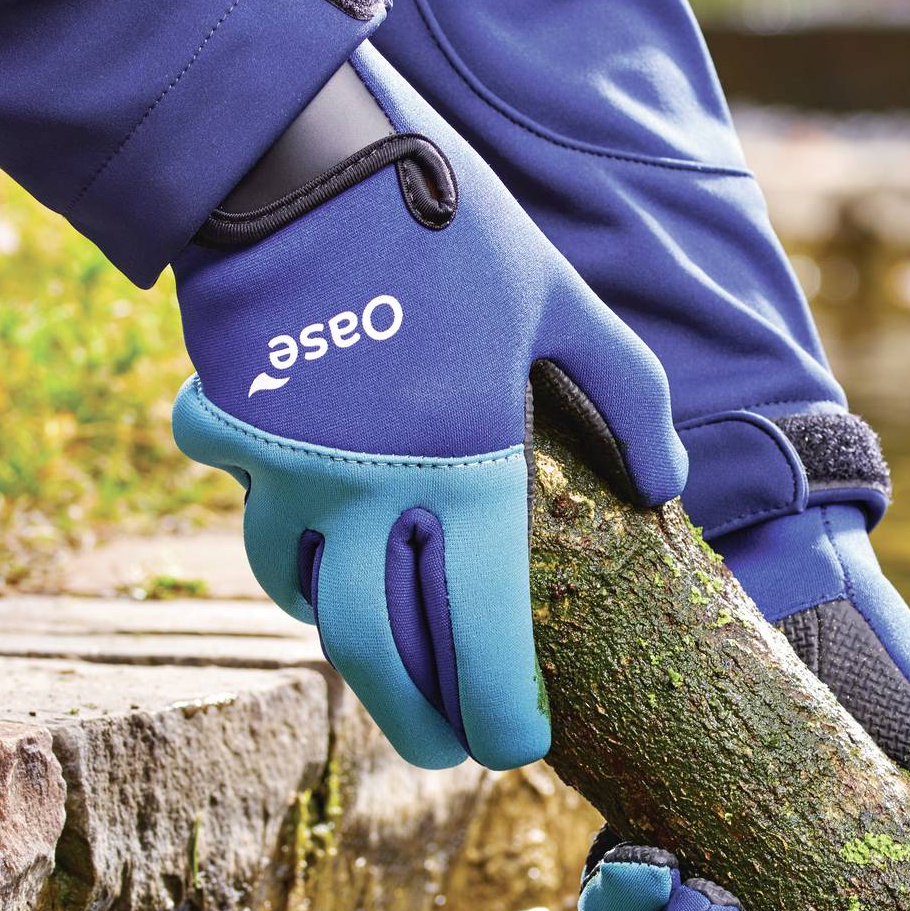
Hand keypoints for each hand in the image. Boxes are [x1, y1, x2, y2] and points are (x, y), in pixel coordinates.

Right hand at [168, 39, 683, 770]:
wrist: (295, 159)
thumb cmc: (448, 229)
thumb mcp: (562, 304)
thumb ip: (628, 397)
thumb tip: (666, 485)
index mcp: (461, 472)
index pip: (481, 638)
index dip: (498, 710)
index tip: (518, 746)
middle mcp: (368, 494)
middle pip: (382, 658)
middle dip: (421, 722)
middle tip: (452, 751)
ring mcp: (292, 475)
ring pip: (313, 610)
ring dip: (357, 655)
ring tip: (398, 673)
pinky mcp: (243, 446)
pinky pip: (270, 543)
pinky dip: (301, 582)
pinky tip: (332, 584)